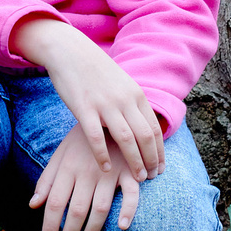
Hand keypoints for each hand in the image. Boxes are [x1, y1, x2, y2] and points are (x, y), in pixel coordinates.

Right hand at [11, 16, 164, 178]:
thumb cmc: (96, 72)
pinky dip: (103, 156)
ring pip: (126, 139)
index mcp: (136, 94)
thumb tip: (144, 128)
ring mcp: (104, 104)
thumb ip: (132, 104)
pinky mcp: (84, 108)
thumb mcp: (122, 84)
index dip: (159, 151)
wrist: (70, 51)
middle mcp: (124, 99)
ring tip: (137, 178)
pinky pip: (97, 137)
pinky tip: (106, 169)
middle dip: (151, 160)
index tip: (160, 168)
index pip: (154, 128)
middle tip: (151, 178)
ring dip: (134, 161)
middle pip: (144, 136)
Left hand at [30, 125, 144, 230]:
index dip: (49, 225)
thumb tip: (33, 204)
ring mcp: (110, 172)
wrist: (109, 113)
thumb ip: (47, 179)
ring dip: (92, 230)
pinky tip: (122, 227)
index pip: (54, 202)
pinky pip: (131, 194)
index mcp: (68, 167)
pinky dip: (128, 211)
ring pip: (100, 207)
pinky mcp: (129, 171)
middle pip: (75, 209)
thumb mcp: (60, 154)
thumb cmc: (81, 140)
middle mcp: (87, 171)